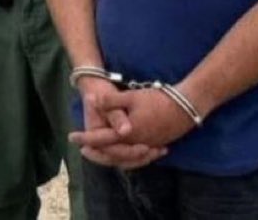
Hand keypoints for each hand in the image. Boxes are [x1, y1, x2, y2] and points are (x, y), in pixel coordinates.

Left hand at [71, 84, 191, 167]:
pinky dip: (129, 157)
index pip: (101, 139)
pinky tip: (126, 153)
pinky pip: (139, 157)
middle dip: (97, 152)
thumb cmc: (157, 100)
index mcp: (127, 134)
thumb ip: (111, 101)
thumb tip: (92, 100)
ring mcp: (148, 146)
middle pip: (112, 154)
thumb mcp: (132, 97)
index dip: (85, 138)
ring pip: (126, 159)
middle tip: (83, 149)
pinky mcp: (156, 145)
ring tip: (101, 152)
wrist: (185, 107)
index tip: (72, 137)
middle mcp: (136, 144)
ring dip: (112, 156)